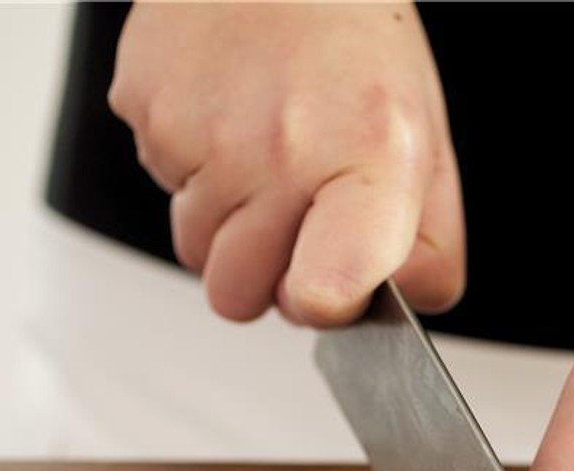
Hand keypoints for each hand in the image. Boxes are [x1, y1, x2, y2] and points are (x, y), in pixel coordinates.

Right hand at [108, 2, 463, 324]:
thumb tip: (389, 309)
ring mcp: (202, 133)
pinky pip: (162, 191)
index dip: (321, 306)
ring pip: (195, 253)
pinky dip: (193, 174)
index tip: (328, 289)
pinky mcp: (146, 112)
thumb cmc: (357, 58)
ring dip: (227, 227)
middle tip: (297, 212)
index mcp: (368, 160)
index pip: (325, 291)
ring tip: (264, 159)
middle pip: (237, 296)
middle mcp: (280, 149)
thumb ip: (426, 251)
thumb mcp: (426, 153)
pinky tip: (228, 124)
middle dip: (263, 275)